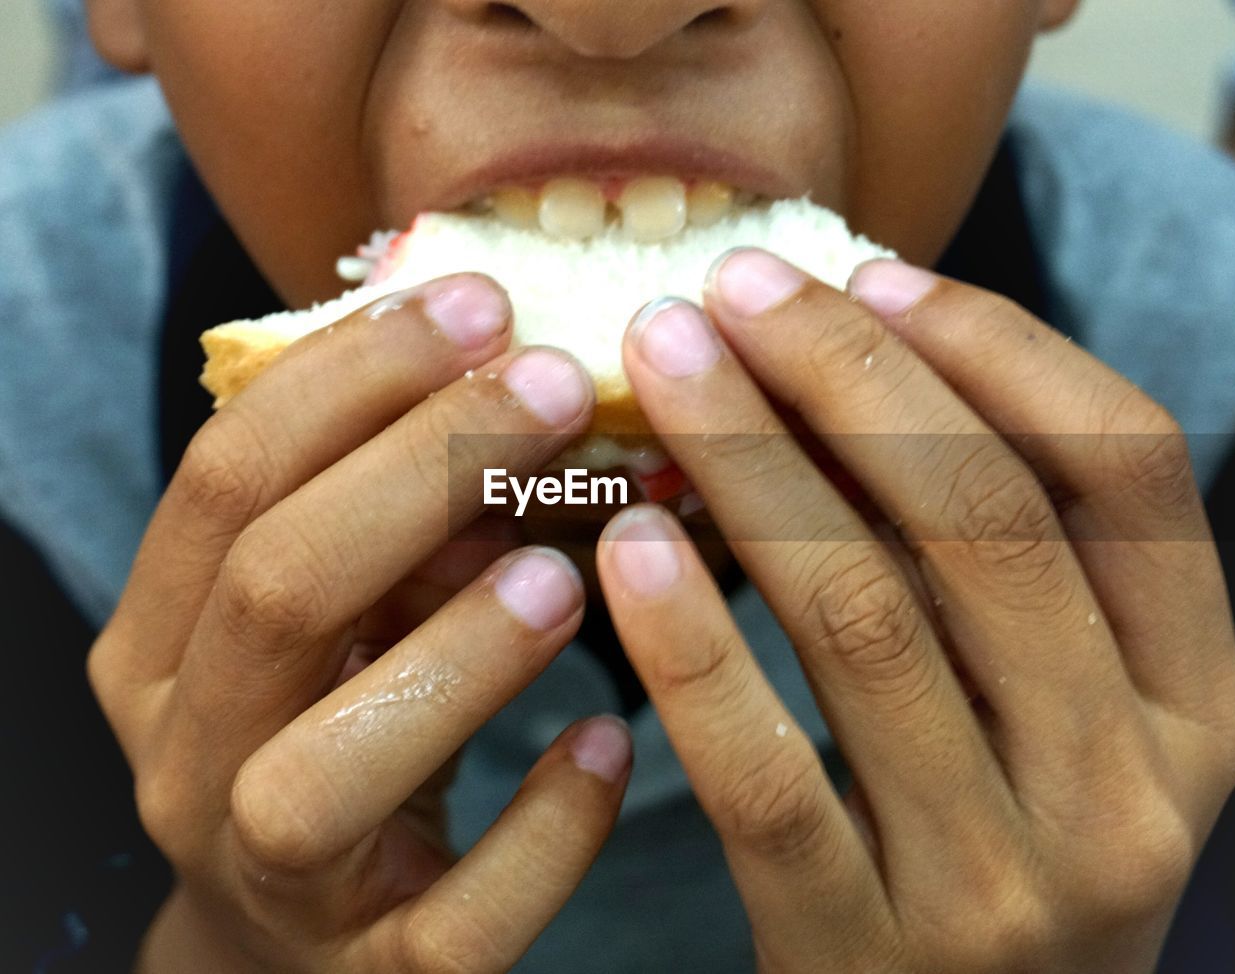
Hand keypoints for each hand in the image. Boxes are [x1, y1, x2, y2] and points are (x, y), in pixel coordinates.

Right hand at [88, 274, 630, 972]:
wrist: (314, 946)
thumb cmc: (343, 728)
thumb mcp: (343, 615)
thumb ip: (396, 517)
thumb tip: (521, 382)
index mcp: (164, 642)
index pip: (229, 478)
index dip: (352, 375)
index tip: (480, 299)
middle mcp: (187, 756)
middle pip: (276, 591)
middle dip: (419, 470)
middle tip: (554, 387)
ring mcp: (273, 877)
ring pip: (322, 771)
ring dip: (456, 653)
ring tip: (568, 575)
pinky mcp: (380, 973)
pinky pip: (455, 921)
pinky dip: (542, 827)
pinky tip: (611, 742)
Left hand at [595, 251, 1234, 972]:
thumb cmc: (994, 841)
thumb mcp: (1044, 710)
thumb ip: (988, 568)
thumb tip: (852, 361)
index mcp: (1194, 701)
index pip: (1124, 465)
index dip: (993, 345)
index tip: (870, 271)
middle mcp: (1130, 787)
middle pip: (984, 519)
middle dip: (846, 374)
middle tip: (729, 287)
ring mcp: (1009, 883)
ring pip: (866, 621)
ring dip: (751, 468)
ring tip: (663, 367)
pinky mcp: (869, 954)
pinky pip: (770, 776)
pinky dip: (694, 651)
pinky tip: (627, 551)